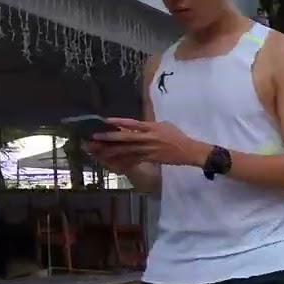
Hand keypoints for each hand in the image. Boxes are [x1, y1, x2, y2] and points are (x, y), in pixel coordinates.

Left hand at [91, 118, 209, 167]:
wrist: (189, 151)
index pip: (133, 124)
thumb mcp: (165, 125)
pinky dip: (122, 161)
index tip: (105, 121)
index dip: (119, 122)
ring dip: (111, 151)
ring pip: (127, 151)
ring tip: (98, 151)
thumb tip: (138, 125)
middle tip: (95, 138)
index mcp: (152, 127)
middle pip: (126, 138)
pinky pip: (133, 160)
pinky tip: (112, 162)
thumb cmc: (178, 137)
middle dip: (109, 138)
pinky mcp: (150, 158)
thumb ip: (150, 125)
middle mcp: (148, 138)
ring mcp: (149, 149)